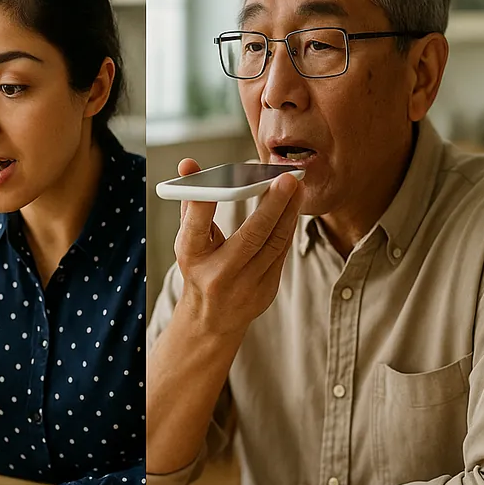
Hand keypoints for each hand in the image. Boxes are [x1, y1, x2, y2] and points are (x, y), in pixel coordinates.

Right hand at [173, 158, 302, 340]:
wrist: (211, 319)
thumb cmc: (198, 268)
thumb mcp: (187, 240)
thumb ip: (192, 204)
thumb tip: (190, 165)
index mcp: (191, 257)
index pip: (197, 227)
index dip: (206, 201)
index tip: (222, 175)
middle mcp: (217, 274)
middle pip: (251, 236)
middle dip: (272, 204)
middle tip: (286, 178)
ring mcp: (245, 285)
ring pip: (274, 243)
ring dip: (288, 212)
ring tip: (296, 186)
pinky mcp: (266, 290)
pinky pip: (281, 253)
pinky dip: (287, 227)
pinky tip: (293, 207)